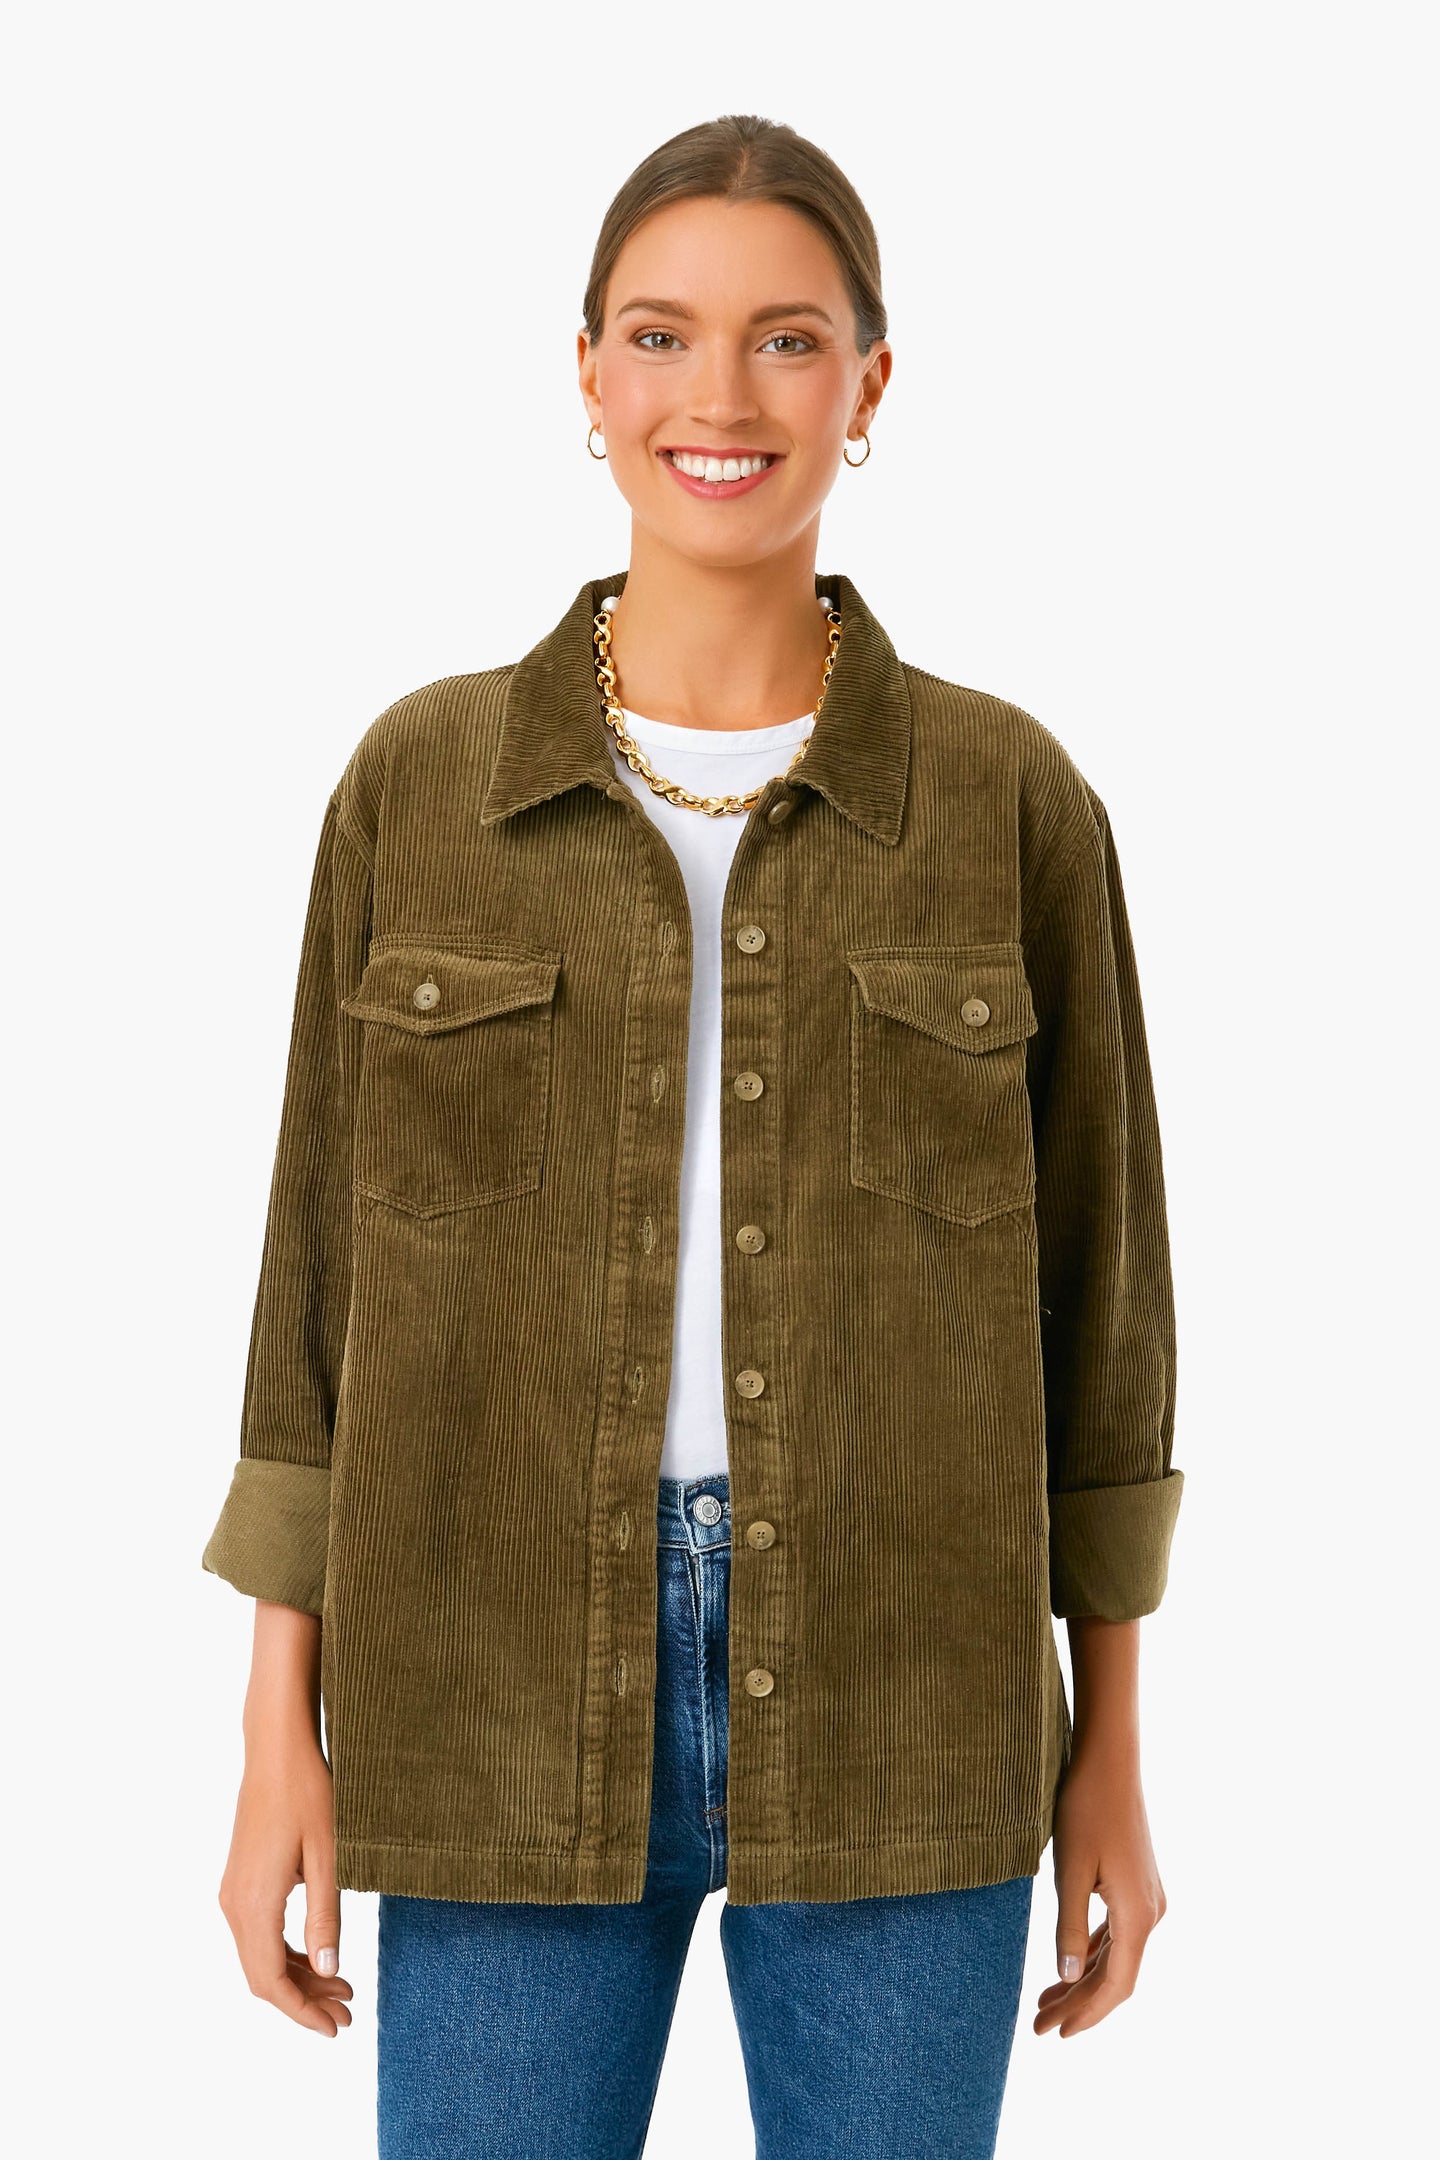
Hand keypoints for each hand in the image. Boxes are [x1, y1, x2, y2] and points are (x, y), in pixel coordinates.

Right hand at [218, 1734, 353, 2035]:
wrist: (276, 1749)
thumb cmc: (307, 1792)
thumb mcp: (329, 1855)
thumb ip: (326, 1916)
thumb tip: (329, 1970)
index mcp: (254, 1903)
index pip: (270, 1981)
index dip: (301, 2012)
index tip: (335, 2028)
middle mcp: (234, 1904)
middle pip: (263, 1975)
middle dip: (304, 2000)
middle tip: (348, 2010)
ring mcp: (233, 1892)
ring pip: (260, 1956)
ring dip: (298, 1977)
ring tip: (342, 1986)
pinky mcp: (241, 1880)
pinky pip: (259, 1933)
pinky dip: (287, 1952)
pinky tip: (319, 1954)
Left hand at [1033, 1742, 1166, 2037]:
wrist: (1109, 1760)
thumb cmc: (1086, 1808)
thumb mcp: (1071, 1870)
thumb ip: (1070, 1926)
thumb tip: (1068, 1975)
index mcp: (1138, 1915)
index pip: (1116, 1985)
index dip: (1086, 2013)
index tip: (1054, 2034)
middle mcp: (1151, 1912)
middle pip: (1116, 1975)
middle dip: (1079, 2004)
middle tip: (1039, 2026)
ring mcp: (1148, 1899)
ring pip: (1117, 1956)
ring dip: (1083, 1980)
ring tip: (1045, 2002)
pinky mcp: (1138, 1885)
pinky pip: (1118, 1933)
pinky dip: (1093, 1954)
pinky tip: (1069, 1965)